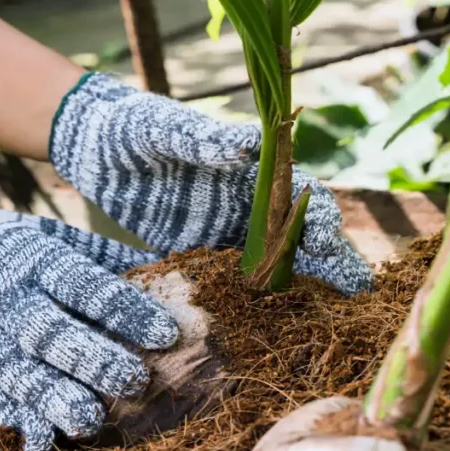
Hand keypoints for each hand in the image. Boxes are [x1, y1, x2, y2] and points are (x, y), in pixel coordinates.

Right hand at [0, 196, 177, 450]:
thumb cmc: (5, 246)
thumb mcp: (49, 235)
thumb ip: (102, 255)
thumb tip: (165, 268)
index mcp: (37, 259)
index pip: (86, 287)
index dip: (126, 311)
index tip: (166, 335)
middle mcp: (7, 297)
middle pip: (49, 332)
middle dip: (93, 360)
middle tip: (135, 383)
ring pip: (15, 370)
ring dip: (52, 399)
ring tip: (89, 423)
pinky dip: (11, 417)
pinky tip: (39, 440)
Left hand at [50, 73, 372, 295]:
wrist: (90, 144)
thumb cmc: (130, 125)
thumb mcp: (162, 128)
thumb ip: (201, 137)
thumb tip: (249, 144)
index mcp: (246, 167)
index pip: (299, 194)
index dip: (320, 219)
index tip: (331, 245)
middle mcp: (244, 199)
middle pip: (298, 232)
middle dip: (331, 260)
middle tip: (359, 292)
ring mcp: (223, 228)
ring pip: (274, 259)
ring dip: (304, 285)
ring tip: (334, 317)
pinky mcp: (196, 251)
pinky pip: (233, 277)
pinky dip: (256, 298)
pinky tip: (273, 325)